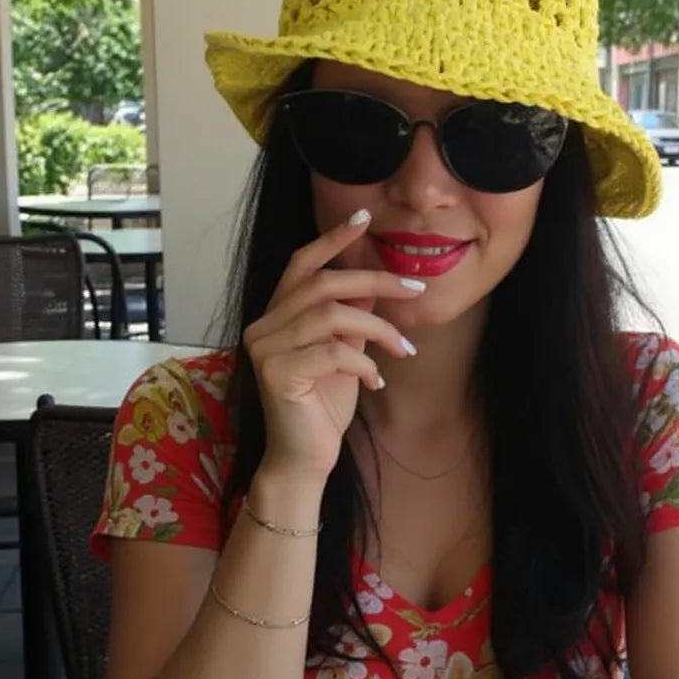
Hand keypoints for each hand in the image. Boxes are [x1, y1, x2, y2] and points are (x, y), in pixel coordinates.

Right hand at [243, 209, 423, 477]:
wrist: (304, 460)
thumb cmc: (323, 407)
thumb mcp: (345, 353)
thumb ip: (353, 317)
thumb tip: (377, 282)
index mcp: (276, 315)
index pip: (302, 264)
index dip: (332, 239)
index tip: (364, 218)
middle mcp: (263, 326)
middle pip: (323, 283)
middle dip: (375, 280)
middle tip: (415, 288)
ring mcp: (265, 349)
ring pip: (332, 315)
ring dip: (378, 327)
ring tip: (403, 349)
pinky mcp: (276, 374)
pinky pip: (332, 352)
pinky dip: (364, 362)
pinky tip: (377, 380)